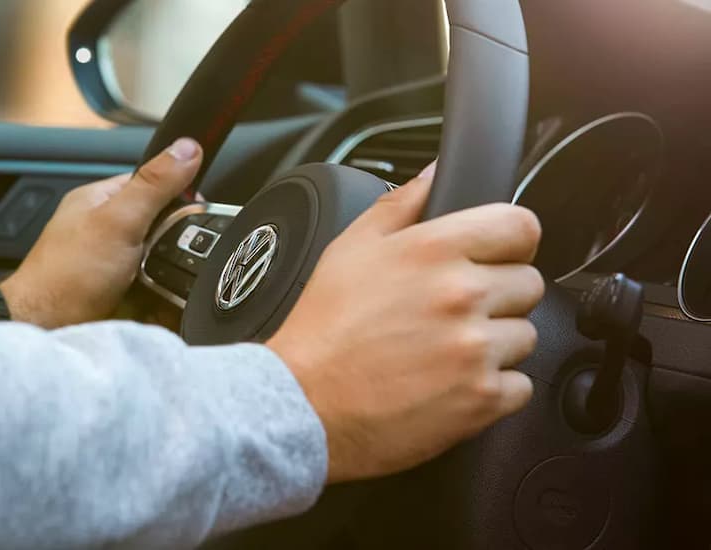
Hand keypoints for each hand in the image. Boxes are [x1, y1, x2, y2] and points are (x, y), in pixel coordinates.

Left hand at [1, 138, 202, 328]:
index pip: (150, 181)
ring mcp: (112, 262)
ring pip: (161, 259)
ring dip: (170, 272)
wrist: (46, 329)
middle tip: (169, 253)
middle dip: (174, 240)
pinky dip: (163, 298)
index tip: (193, 208)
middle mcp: (104, 229)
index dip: (176, 192)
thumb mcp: (119, 220)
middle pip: (160, 223)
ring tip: (160, 281)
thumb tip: (186, 149)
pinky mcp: (119, 293)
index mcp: (99, 200)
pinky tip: (161, 303)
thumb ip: (154, 185)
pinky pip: (155, 290)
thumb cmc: (66, 276)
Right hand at [267, 163, 545, 483]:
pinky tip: (451, 384)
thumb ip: (402, 203)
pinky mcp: (481, 399)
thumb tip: (436, 172)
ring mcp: (476, 350)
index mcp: (434, 250)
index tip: (496, 256)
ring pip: (525, 336)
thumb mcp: (349, 248)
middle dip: (499, 296)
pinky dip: (493, 389)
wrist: (305, 404)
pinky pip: (520, 387)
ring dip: (496, 344)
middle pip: (529, 284)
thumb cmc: (322, 329)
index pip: (521, 226)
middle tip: (454, 313)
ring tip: (445, 352)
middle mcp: (463, 295)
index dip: (510, 241)